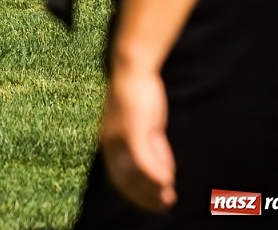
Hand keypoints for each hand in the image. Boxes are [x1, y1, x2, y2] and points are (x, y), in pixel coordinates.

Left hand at [99, 67, 176, 212]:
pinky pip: (143, 160)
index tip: (154, 205)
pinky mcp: (132, 130)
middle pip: (125, 181)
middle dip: (145, 197)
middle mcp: (110, 143)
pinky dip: (156, 174)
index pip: (118, 179)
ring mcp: (120, 137)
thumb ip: (154, 152)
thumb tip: (164, 178)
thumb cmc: (141, 99)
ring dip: (152, 190)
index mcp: (109, 143)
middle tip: (165, 205)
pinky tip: (168, 182)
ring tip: (168, 198)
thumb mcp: (147, 131)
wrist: (134, 71)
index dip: (137, 195)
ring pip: (134, 174)